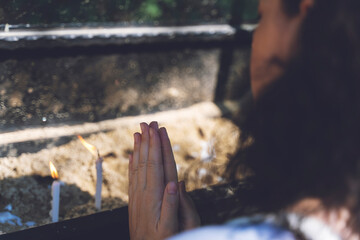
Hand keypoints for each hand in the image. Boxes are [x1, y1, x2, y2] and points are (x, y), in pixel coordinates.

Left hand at [128, 122, 199, 239]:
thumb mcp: (175, 227)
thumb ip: (174, 205)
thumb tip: (176, 182)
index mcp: (156, 196)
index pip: (157, 165)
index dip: (158, 147)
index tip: (158, 130)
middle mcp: (145, 192)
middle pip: (147, 161)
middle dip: (148, 141)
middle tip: (148, 123)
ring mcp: (137, 195)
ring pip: (137, 166)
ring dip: (139, 148)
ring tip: (139, 132)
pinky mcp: (134, 200)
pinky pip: (132, 177)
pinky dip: (132, 163)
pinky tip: (132, 154)